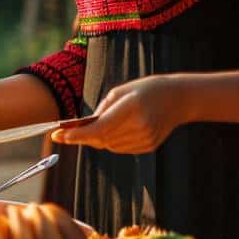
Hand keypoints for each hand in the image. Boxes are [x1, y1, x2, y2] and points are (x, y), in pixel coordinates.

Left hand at [52, 75, 189, 153]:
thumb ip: (101, 110)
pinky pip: (120, 148)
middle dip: (82, 136)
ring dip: (97, 139)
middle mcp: (140, 125)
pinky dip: (112, 141)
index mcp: (132, 107)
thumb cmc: (145, 90)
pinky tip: (119, 129)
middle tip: (63, 133)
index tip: (59, 136)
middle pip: (101, 139)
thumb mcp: (120, 92)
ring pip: (108, 146)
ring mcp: (146, 138)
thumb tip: (82, 128)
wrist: (179, 98)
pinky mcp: (149, 146)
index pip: (100, 128)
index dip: (77, 135)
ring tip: (100, 125)